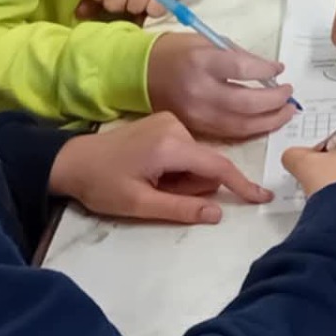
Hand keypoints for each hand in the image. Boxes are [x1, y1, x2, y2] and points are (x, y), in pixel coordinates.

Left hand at [49, 113, 271, 224]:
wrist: (72, 160)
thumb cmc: (101, 185)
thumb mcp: (139, 204)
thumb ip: (181, 209)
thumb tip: (217, 214)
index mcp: (170, 144)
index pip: (218, 166)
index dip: (241, 185)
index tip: (263, 197)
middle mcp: (175, 125)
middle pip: (207, 163)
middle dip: (192, 184)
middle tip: (158, 192)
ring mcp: (170, 120)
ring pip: (198, 158)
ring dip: (183, 176)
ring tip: (151, 181)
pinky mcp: (165, 122)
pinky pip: (187, 149)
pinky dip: (177, 165)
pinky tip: (151, 170)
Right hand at [146, 32, 297, 140]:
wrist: (140, 74)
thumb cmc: (177, 52)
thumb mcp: (207, 41)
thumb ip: (238, 56)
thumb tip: (270, 72)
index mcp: (202, 61)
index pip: (243, 69)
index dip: (266, 72)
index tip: (280, 70)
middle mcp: (199, 90)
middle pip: (247, 103)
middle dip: (275, 101)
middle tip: (289, 95)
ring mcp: (197, 114)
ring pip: (242, 125)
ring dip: (270, 120)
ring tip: (286, 112)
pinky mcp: (196, 128)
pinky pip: (230, 133)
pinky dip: (252, 129)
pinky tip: (265, 122)